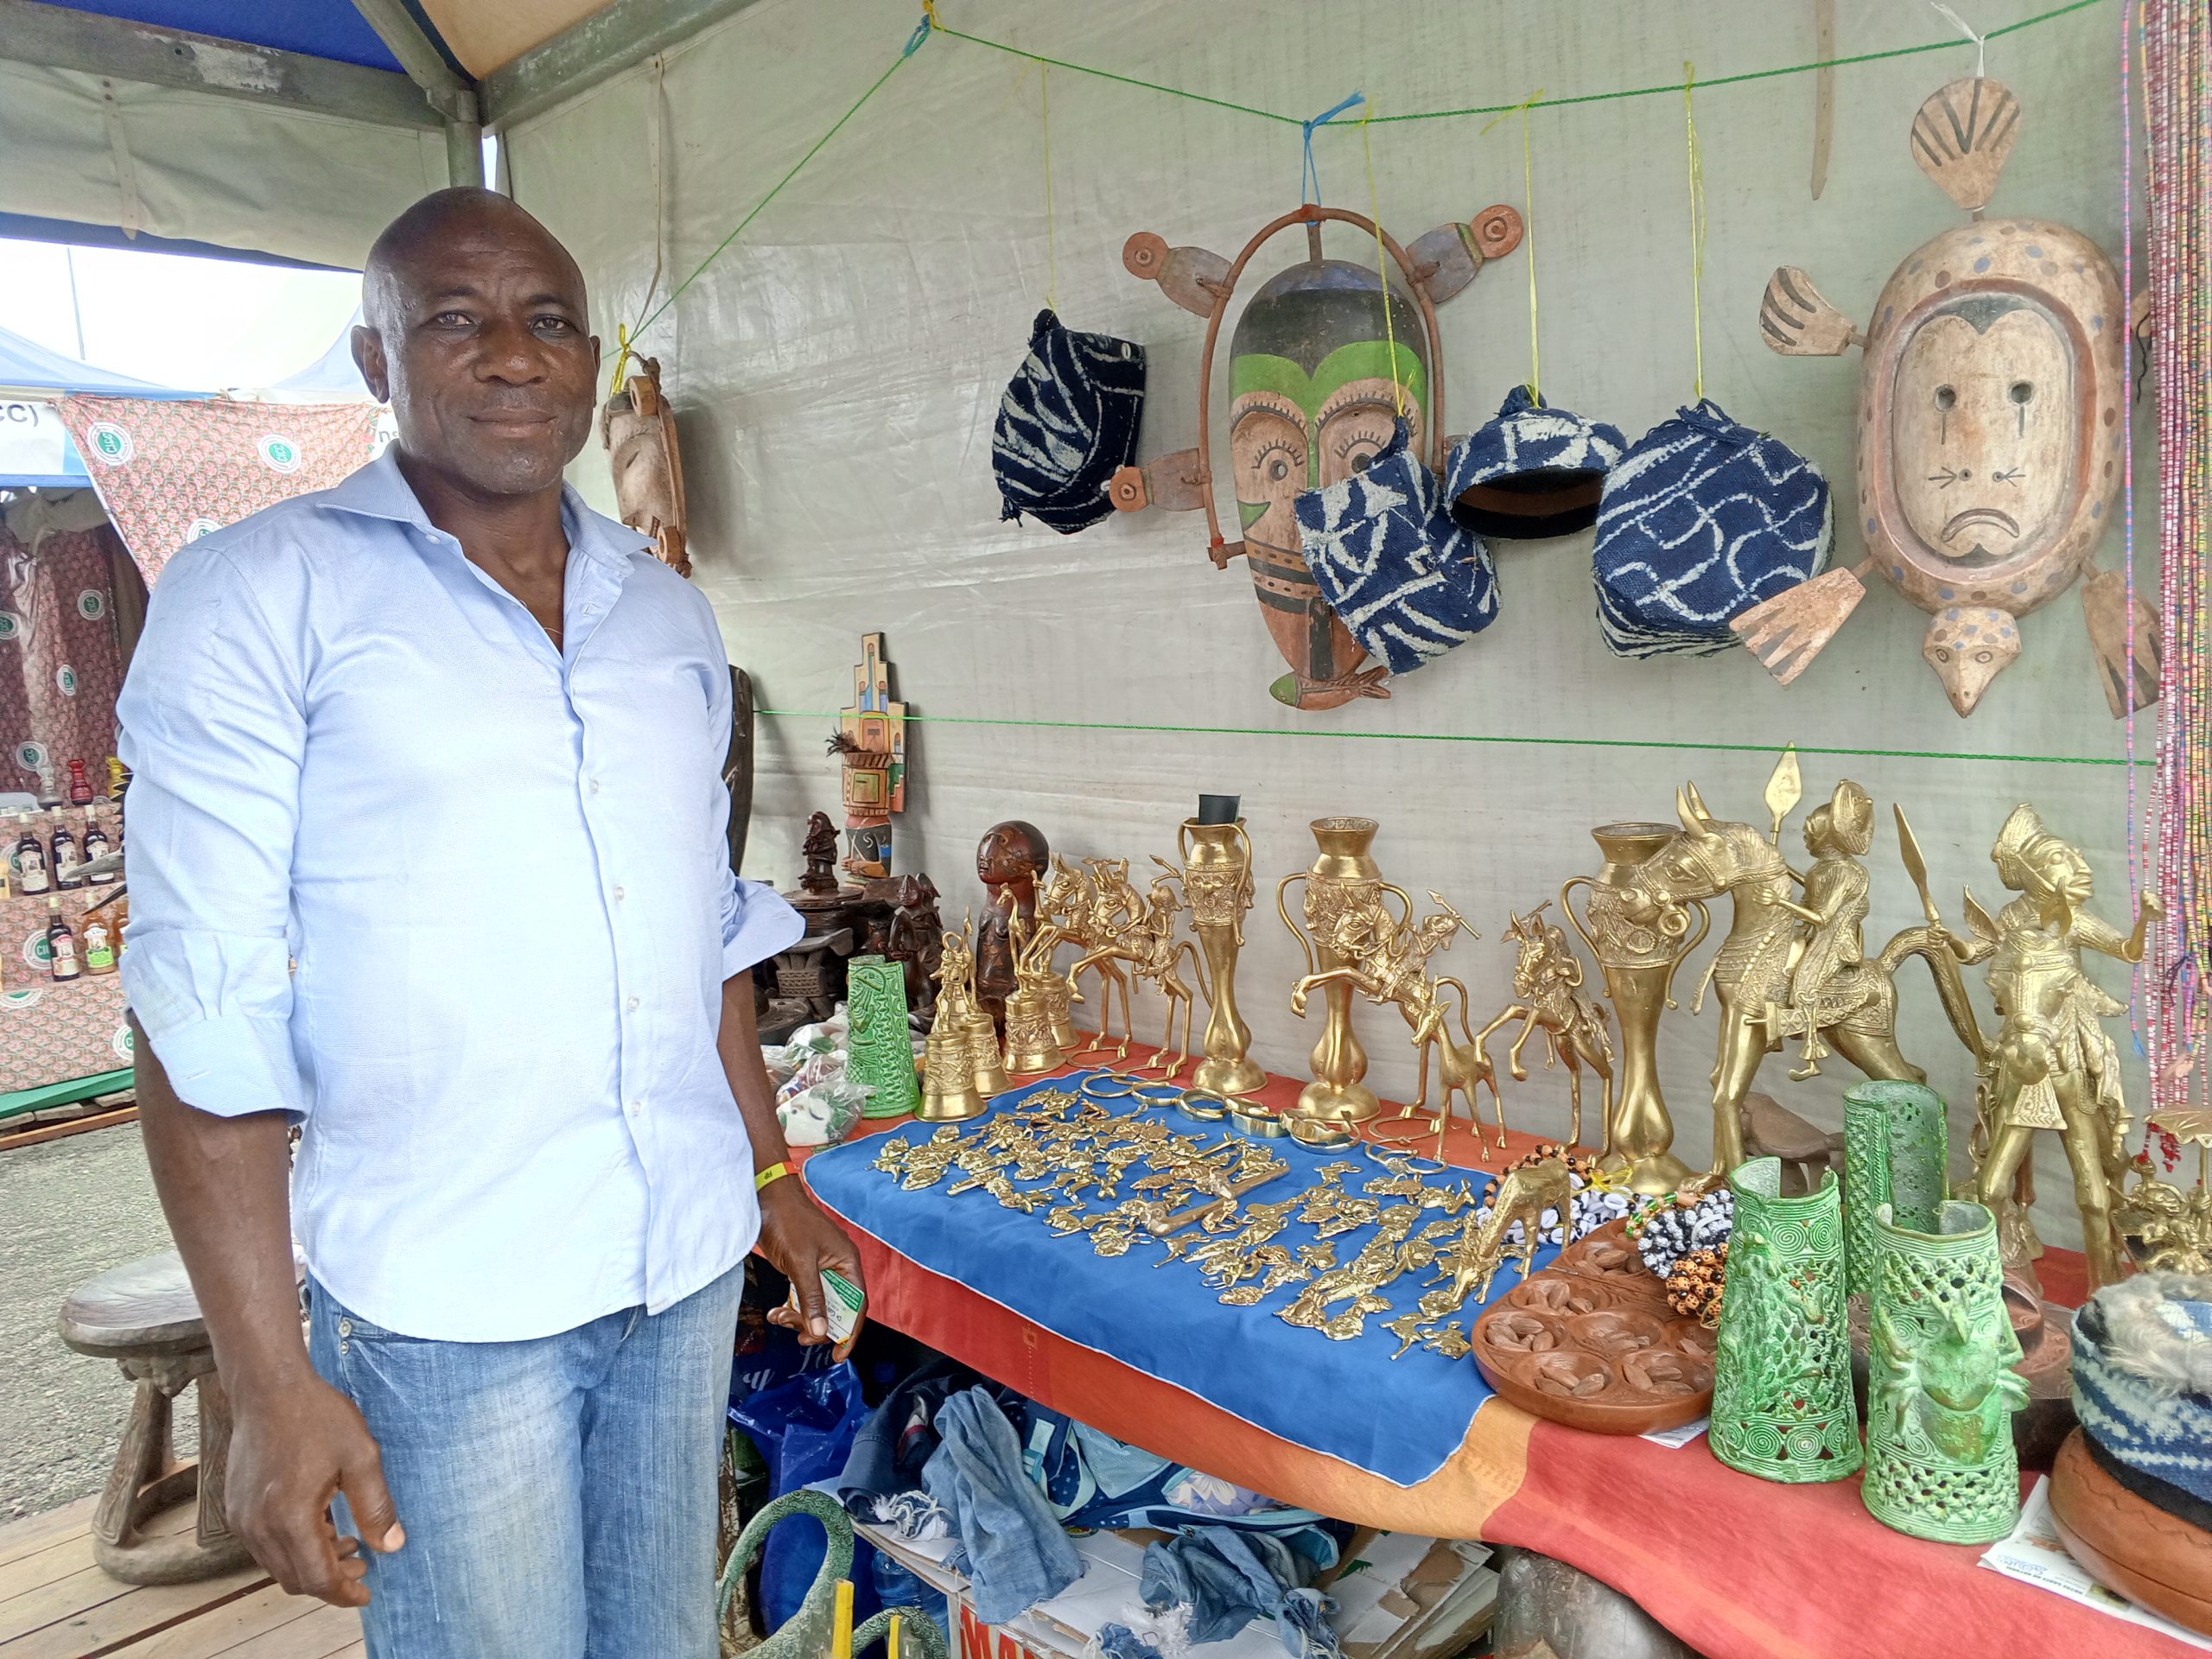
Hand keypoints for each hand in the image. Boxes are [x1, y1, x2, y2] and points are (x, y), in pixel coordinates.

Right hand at [225, 1372, 401, 1606]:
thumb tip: (391, 1546)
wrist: (268, 1388)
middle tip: (362, 1564)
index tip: (367, 1593)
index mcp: (290, 1518)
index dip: (344, 1593)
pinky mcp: (236, 1506)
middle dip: (330, 1580)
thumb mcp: (361, 1457)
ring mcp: (243, 1518)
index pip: (317, 1578)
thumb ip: (376, 1506)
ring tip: (346, 1540)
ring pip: (277, 1564)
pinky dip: (292, 1546)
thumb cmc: (316, 1417)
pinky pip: (264, 1544)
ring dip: (311, 1562)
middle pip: (295, 1578)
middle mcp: (259, 1526)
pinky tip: (319, 1522)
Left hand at [756, 1177, 866, 1358]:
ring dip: (800, 1318)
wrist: (766, 1197)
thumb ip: (812, 1298)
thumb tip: (822, 1332)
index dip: (849, 1331)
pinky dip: (791, 1308)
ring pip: (817, 1306)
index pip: (857, 1305)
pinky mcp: (803, 1269)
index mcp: (847, 1263)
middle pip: (837, 1309)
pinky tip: (776, 1312)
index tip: (838, 1354)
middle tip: (800, 1337)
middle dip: (818, 1326)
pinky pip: (803, 1298)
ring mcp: (820, 1269)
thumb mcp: (800, 1263)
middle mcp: (838, 1267)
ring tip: (781, 1318)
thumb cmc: (789, 1221)